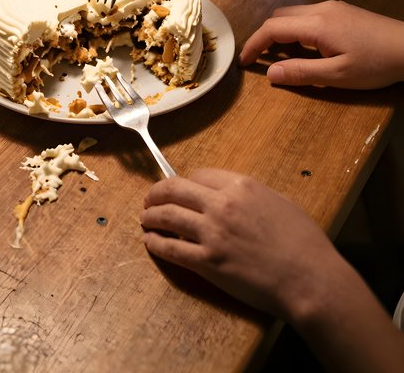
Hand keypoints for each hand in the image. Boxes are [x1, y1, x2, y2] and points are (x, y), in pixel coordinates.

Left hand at [140, 169, 341, 321]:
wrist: (310, 279)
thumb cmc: (304, 242)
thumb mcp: (278, 202)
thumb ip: (250, 196)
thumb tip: (233, 197)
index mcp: (240, 185)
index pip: (198, 175)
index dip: (185, 181)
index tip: (179, 189)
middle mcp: (221, 204)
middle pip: (175, 190)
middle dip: (157, 193)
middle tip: (149, 199)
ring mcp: (212, 233)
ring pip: (168, 216)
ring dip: (150, 216)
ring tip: (144, 218)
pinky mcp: (208, 262)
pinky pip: (172, 249)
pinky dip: (156, 244)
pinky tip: (150, 242)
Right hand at [239, 0, 403, 88]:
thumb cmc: (377, 64)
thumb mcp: (338, 75)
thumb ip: (302, 73)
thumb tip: (271, 73)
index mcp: (316, 24)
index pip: (273, 28)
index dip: (254, 44)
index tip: (244, 60)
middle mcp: (320, 10)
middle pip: (279, 16)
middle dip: (264, 36)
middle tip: (258, 58)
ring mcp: (332, 8)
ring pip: (293, 13)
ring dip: (280, 31)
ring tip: (278, 54)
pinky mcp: (342, 11)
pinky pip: (307, 15)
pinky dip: (295, 28)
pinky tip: (302, 45)